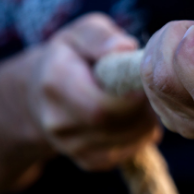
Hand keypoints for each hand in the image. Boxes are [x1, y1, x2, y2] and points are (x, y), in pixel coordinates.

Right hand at [28, 13, 160, 170]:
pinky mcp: (88, 160)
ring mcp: (71, 146)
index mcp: (55, 83)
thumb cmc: (71, 56)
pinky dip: (141, 136)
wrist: (43, 93)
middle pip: (116, 125)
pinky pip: (127, 153)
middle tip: (149, 90)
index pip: (101, 106)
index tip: (145, 81)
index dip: (133, 97)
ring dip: (146, 121)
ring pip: (127, 141)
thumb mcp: (81, 33)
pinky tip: (134, 118)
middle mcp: (58, 121)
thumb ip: (101, 37)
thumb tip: (124, 47)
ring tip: (140, 101)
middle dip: (142, 108)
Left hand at [141, 0, 193, 138]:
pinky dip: (155, 66)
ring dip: (161, 51)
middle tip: (191, 28)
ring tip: (186, 37)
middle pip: (171, 85)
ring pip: (157, 86)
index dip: (189, 57)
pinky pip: (152, 93)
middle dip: (170, 45)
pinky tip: (177, 57)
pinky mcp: (185, 125)